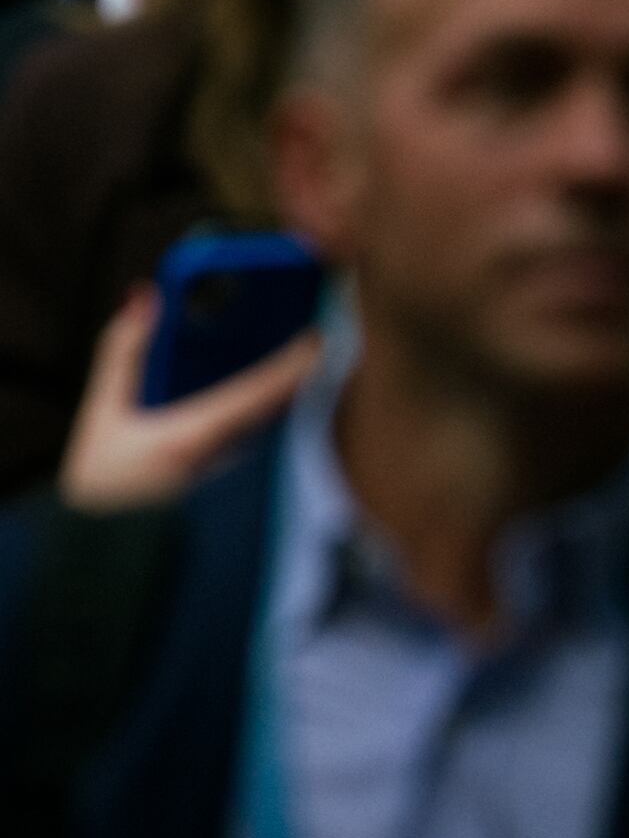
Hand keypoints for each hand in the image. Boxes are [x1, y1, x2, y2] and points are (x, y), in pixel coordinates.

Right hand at [63, 287, 315, 513]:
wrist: (103, 539)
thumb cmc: (100, 477)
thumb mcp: (103, 411)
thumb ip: (124, 351)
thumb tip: (144, 298)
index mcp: (194, 435)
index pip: (262, 393)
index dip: (295, 364)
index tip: (318, 335)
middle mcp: (224, 453)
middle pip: (277, 402)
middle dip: (297, 368)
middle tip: (313, 328)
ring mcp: (230, 466)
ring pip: (271, 418)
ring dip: (286, 385)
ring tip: (299, 344)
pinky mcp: (229, 474)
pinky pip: (258, 430)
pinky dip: (269, 402)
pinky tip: (271, 380)